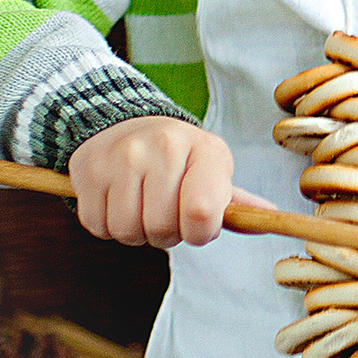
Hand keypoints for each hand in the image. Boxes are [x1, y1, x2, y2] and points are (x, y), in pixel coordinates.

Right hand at [66, 115, 271, 246]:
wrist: (124, 123)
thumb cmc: (178, 156)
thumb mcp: (212, 167)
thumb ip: (235, 200)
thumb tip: (270, 216)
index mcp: (203, 149)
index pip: (201, 213)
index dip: (199, 232)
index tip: (197, 224)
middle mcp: (162, 147)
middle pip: (162, 229)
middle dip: (166, 234)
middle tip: (165, 211)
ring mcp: (121, 157)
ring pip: (127, 232)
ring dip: (136, 232)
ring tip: (142, 205)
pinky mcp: (87, 170)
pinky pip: (97, 226)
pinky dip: (107, 225)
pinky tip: (118, 200)